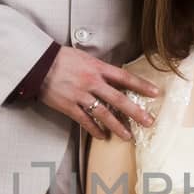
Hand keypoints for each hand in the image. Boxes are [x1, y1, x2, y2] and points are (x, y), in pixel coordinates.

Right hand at [40, 47, 160, 139]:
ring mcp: (80, 96)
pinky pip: (85, 121)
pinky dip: (95, 130)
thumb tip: (115, 77)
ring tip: (128, 136)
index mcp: (97, 68)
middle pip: (118, 99)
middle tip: (149, 122)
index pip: (124, 77)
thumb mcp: (84, 57)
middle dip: (136, 112)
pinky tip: (103, 136)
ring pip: (104, 114)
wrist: (37, 64)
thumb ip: (100, 68)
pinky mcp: (69, 106)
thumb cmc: (61, 58)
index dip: (141, 85)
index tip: (155, 93)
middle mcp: (92, 82)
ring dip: (117, 126)